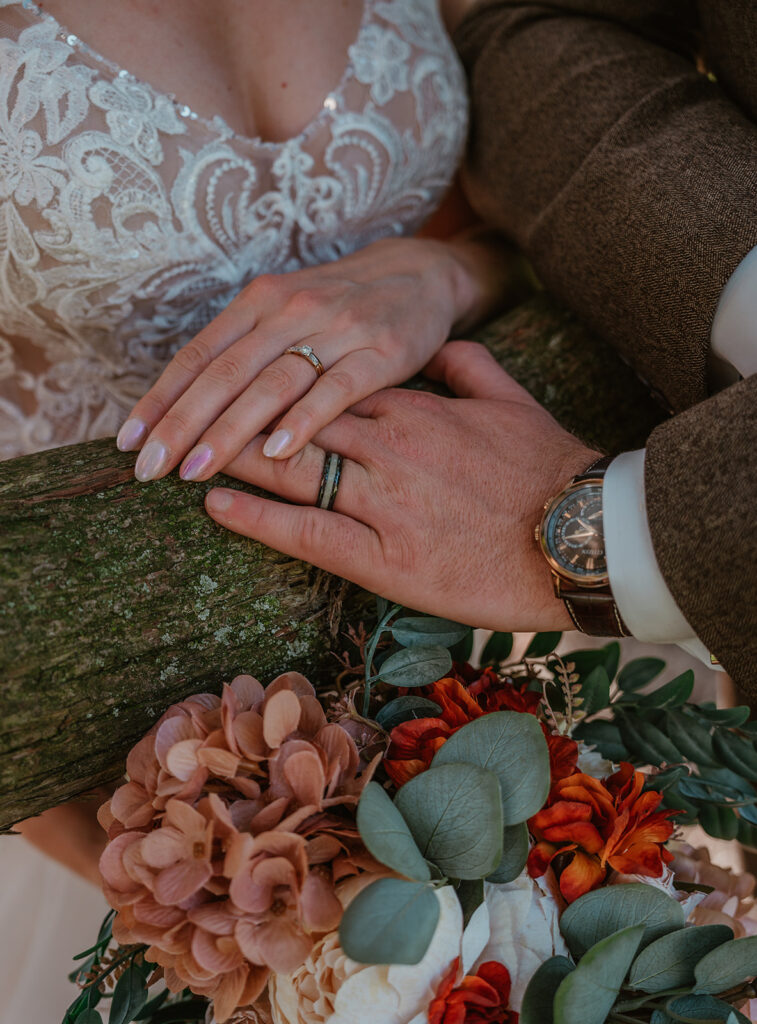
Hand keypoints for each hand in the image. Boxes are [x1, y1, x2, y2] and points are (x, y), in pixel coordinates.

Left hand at [117, 235, 509, 482]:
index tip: (130, 441)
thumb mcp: (286, 310)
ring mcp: (337, 330)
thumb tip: (186, 402)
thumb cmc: (342, 304)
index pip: (198, 354)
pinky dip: (305, 420)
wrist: (421, 274)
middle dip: (182, 423)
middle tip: (150, 469)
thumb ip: (244, 348)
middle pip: (225, 372)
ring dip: (230, 430)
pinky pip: (337, 390)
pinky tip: (279, 452)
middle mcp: (291, 310)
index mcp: (260, 301)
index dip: (160, 398)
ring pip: (272, 383)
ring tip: (196, 470)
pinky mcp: (380, 352)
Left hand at [204, 342, 598, 631]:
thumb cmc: (549, 470)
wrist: (581, 537)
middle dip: (231, 416)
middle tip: (181, 417)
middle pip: (290, 419)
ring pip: (289, 468)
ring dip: (228, 458)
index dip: (274, 388)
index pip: (324, 387)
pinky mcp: (386, 556)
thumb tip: (443, 349)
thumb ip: (468, 367)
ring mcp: (384, 499)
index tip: (235, 385)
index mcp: (415, 407)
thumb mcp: (511, 401)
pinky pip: (307, 532)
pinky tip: (216, 506)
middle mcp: (389, 444)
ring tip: (178, 456)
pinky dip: (257, 517)